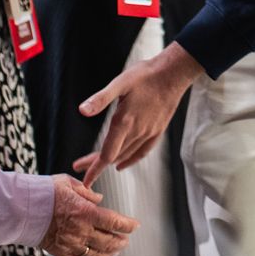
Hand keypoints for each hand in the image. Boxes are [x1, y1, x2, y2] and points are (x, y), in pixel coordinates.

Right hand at [38, 174, 137, 255]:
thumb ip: (86, 193)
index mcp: (85, 213)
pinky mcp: (60, 252)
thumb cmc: (44, 192)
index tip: (135, 225)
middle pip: (109, 241)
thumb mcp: (68, 183)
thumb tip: (99, 199)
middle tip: (126, 240)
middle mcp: (81, 231)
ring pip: (97, 254)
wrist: (20, 209)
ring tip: (116, 251)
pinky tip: (93, 254)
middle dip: (121, 241)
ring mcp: (71, 244)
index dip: (128, 225)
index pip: (115, 222)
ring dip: (109, 253)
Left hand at [73, 43, 204, 185]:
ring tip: (97, 164)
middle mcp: (137, 132)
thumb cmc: (146, 75)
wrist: (173, 74)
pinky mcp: (157, 130)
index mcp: (125, 122)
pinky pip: (142, 151)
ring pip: (127, 155)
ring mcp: (149, 132)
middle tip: (81, 168)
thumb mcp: (119, 83)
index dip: (94, 169)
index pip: (106, 154)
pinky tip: (124, 163)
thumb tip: (82, 110)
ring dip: (111, 162)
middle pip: (114, 157)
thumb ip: (100, 99)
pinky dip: (131, 159)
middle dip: (96, 165)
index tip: (85, 181)